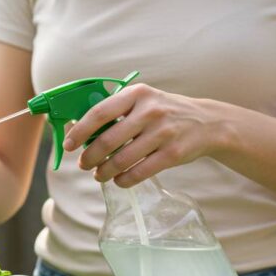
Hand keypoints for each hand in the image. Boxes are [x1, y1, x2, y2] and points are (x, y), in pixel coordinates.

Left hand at [62, 84, 233, 186]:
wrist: (206, 123)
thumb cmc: (164, 113)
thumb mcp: (143, 101)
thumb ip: (116, 111)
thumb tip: (79, 129)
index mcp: (137, 94)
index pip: (99, 113)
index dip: (79, 132)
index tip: (69, 145)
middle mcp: (150, 111)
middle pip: (107, 140)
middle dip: (89, 157)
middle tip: (83, 164)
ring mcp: (163, 133)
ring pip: (121, 160)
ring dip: (104, 172)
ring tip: (99, 175)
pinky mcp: (173, 154)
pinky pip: (139, 172)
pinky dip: (124, 180)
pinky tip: (118, 181)